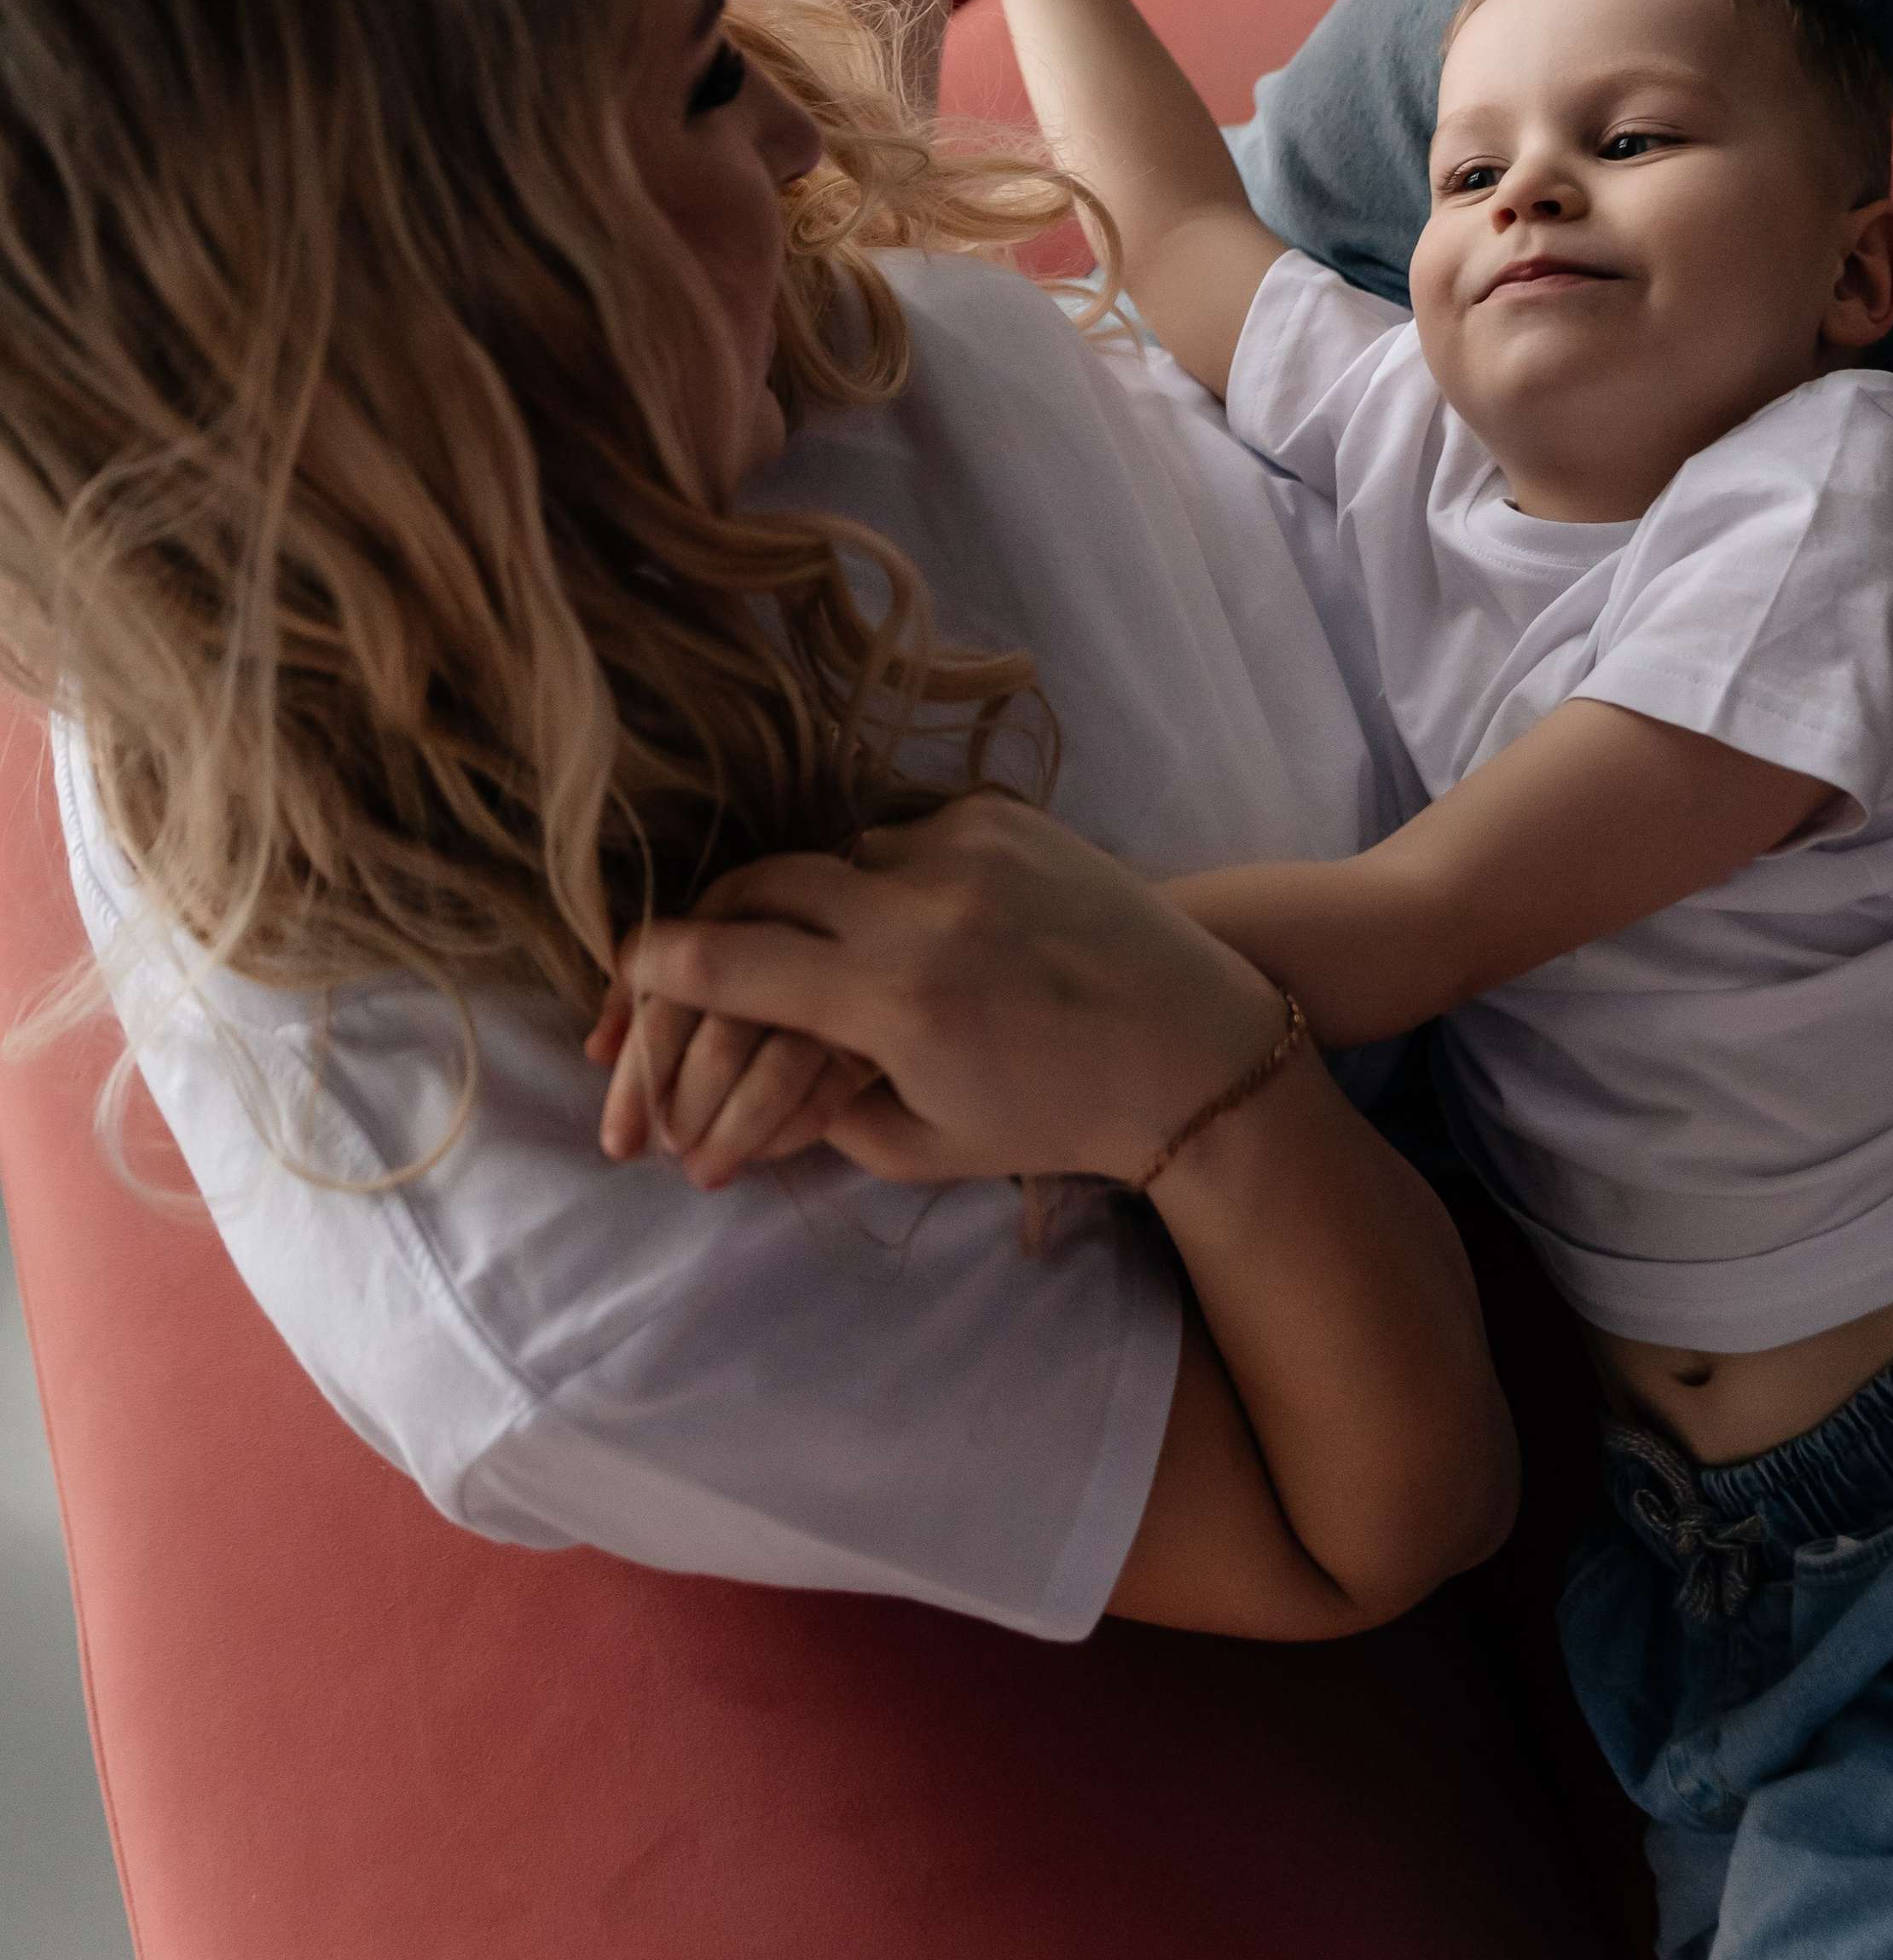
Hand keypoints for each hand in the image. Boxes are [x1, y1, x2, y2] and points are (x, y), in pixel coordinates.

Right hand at [616, 792, 1288, 1187]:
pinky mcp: (1002, 815)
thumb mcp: (919, 1143)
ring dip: (801, 902)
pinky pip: (898, 837)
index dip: (658, 966)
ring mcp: (965, 845)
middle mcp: (921, 904)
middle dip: (711, 921)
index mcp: (894, 998)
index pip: (729, 960)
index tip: (629, 969)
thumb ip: (808, 1107)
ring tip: (787, 949)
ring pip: (831, 856)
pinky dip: (875, 879)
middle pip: (760, 883)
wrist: (1195, 1048)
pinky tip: (879, 922)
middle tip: (684, 957)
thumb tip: (724, 1076)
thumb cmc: (1058, 1118)